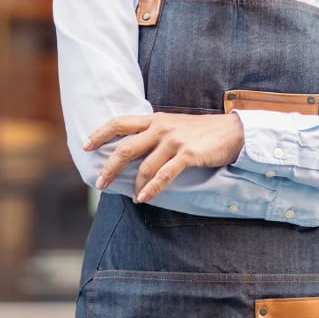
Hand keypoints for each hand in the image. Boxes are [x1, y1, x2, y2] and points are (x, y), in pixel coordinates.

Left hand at [84, 112, 244, 203]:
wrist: (233, 131)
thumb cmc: (201, 132)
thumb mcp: (173, 125)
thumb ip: (154, 134)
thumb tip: (133, 150)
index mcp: (154, 119)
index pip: (119, 122)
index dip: (100, 134)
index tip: (86, 146)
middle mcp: (160, 127)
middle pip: (125, 148)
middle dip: (109, 167)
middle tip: (99, 183)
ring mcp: (174, 141)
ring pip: (144, 166)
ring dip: (135, 185)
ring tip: (133, 197)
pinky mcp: (188, 155)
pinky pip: (164, 175)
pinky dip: (151, 189)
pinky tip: (144, 198)